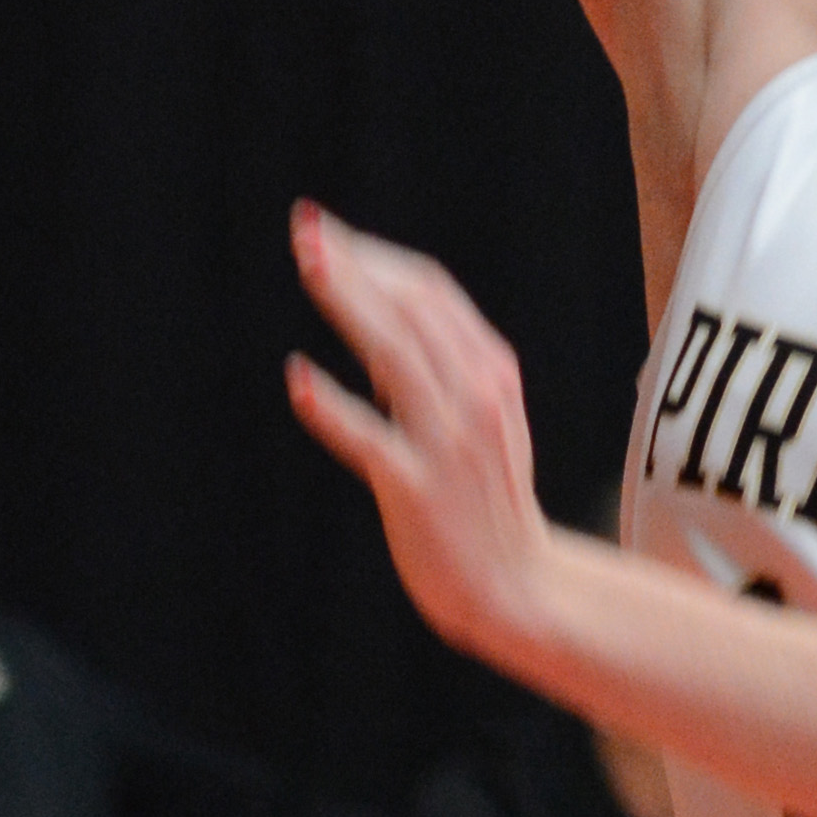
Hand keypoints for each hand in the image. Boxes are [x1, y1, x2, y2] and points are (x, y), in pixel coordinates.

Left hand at [286, 205, 568, 672]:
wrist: (517, 585)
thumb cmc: (488, 500)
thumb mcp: (482, 419)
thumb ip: (439, 370)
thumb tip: (375, 324)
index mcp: (493, 373)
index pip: (432, 292)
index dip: (378, 258)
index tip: (332, 236)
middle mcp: (477, 397)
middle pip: (412, 309)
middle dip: (355, 265)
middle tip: (305, 230)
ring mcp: (449, 443)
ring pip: (395, 355)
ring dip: (348, 304)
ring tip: (307, 267)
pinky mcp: (418, 490)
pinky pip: (371, 440)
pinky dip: (334, 407)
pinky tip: (299, 379)